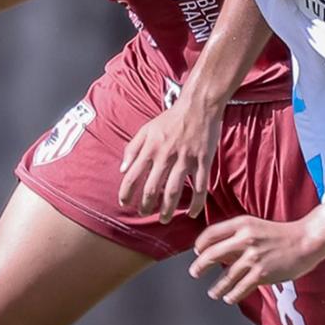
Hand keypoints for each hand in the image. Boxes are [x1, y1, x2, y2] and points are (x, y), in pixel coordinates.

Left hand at [119, 95, 223, 221]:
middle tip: (144, 213)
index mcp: (150, 148)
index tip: (124, 203)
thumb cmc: (171, 118)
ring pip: (173, 191)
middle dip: (146, 205)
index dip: (126, 192)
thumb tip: (122, 169)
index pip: (133, 176)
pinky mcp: (202, 161)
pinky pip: (199, 187)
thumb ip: (132, 148)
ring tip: (163, 219)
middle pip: (152, 188)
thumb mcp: (146, 128)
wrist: (198, 105)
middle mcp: (165, 156)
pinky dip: (196, 203)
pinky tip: (192, 213)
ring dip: (167, 209)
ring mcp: (185, 160)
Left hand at [189, 214, 324, 304]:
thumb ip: (237, 237)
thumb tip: (217, 252)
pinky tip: (229, 298)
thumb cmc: (282, 234)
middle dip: (200, 266)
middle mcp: (245, 239)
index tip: (197, 252)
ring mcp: (253, 258)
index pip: (211, 233)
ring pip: (225, 276)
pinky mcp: (262, 274)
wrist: (306, 241)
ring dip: (216, 287)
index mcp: (242, 224)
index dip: (200, 245)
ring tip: (213, 292)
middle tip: (195, 272)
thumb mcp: (256, 227)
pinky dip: (232, 295)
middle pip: (212, 254)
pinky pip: (240, 288)